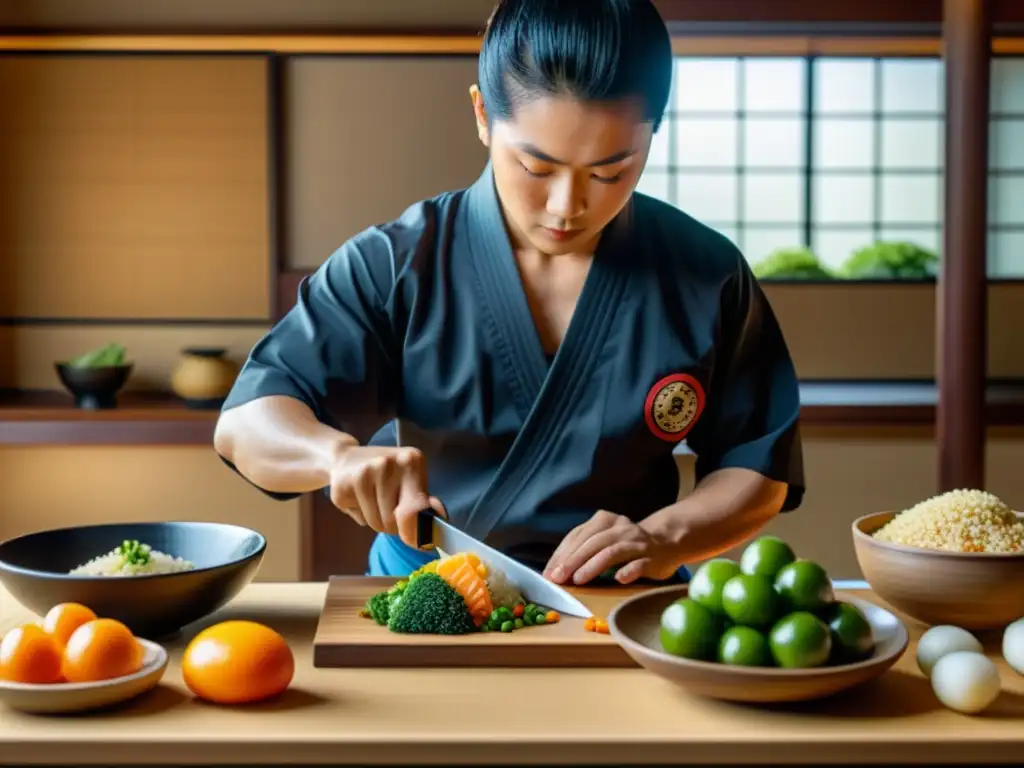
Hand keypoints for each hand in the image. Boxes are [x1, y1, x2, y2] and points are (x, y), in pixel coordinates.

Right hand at [328, 445, 445, 547]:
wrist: (347, 458)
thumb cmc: (388, 474)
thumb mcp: (411, 481)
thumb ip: (424, 501)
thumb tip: (439, 518)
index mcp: (411, 460)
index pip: (415, 510)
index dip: (414, 530)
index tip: (413, 537)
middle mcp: (386, 464)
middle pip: (394, 521)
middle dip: (393, 524)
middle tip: (390, 507)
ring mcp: (362, 474)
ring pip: (376, 523)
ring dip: (378, 521)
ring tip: (374, 501)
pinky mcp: (341, 487)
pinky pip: (359, 520)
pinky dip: (361, 516)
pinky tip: (359, 497)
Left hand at [542, 510, 681, 585]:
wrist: (666, 542)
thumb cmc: (625, 545)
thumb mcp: (602, 540)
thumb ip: (581, 550)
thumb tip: (553, 571)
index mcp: (604, 520)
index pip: (578, 536)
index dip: (562, 554)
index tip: (549, 572)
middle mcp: (620, 528)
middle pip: (593, 543)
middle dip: (573, 561)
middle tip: (558, 577)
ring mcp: (637, 542)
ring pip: (612, 552)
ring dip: (593, 566)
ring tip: (578, 579)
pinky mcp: (652, 558)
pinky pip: (639, 564)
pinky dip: (628, 571)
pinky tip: (618, 578)